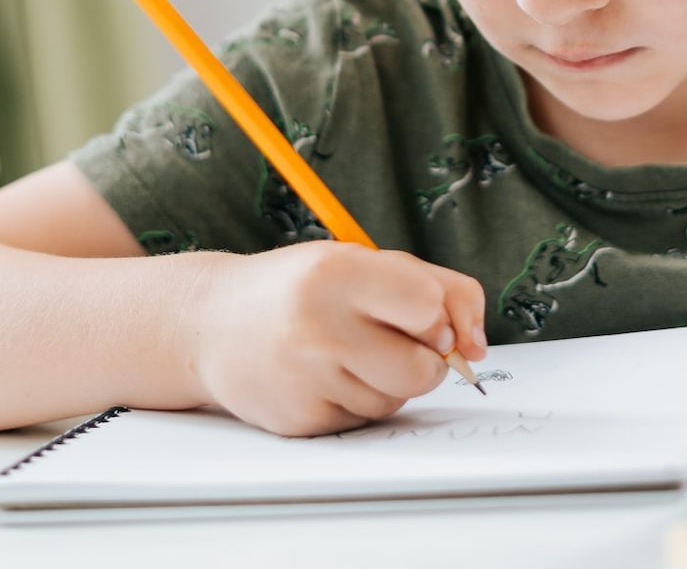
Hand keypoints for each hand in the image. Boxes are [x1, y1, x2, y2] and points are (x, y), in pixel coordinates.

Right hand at [190, 242, 487, 436]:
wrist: (209, 324)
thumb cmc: (302, 288)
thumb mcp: (365, 263)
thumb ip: (438, 289)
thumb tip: (477, 347)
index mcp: (339, 271)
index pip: (427, 307)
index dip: (439, 320)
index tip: (425, 320)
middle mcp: (318, 325)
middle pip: (422, 370)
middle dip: (424, 362)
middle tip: (392, 341)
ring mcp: (305, 377)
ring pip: (396, 401)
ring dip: (389, 383)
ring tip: (347, 354)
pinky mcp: (299, 420)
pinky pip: (363, 423)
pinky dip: (356, 402)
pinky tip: (322, 377)